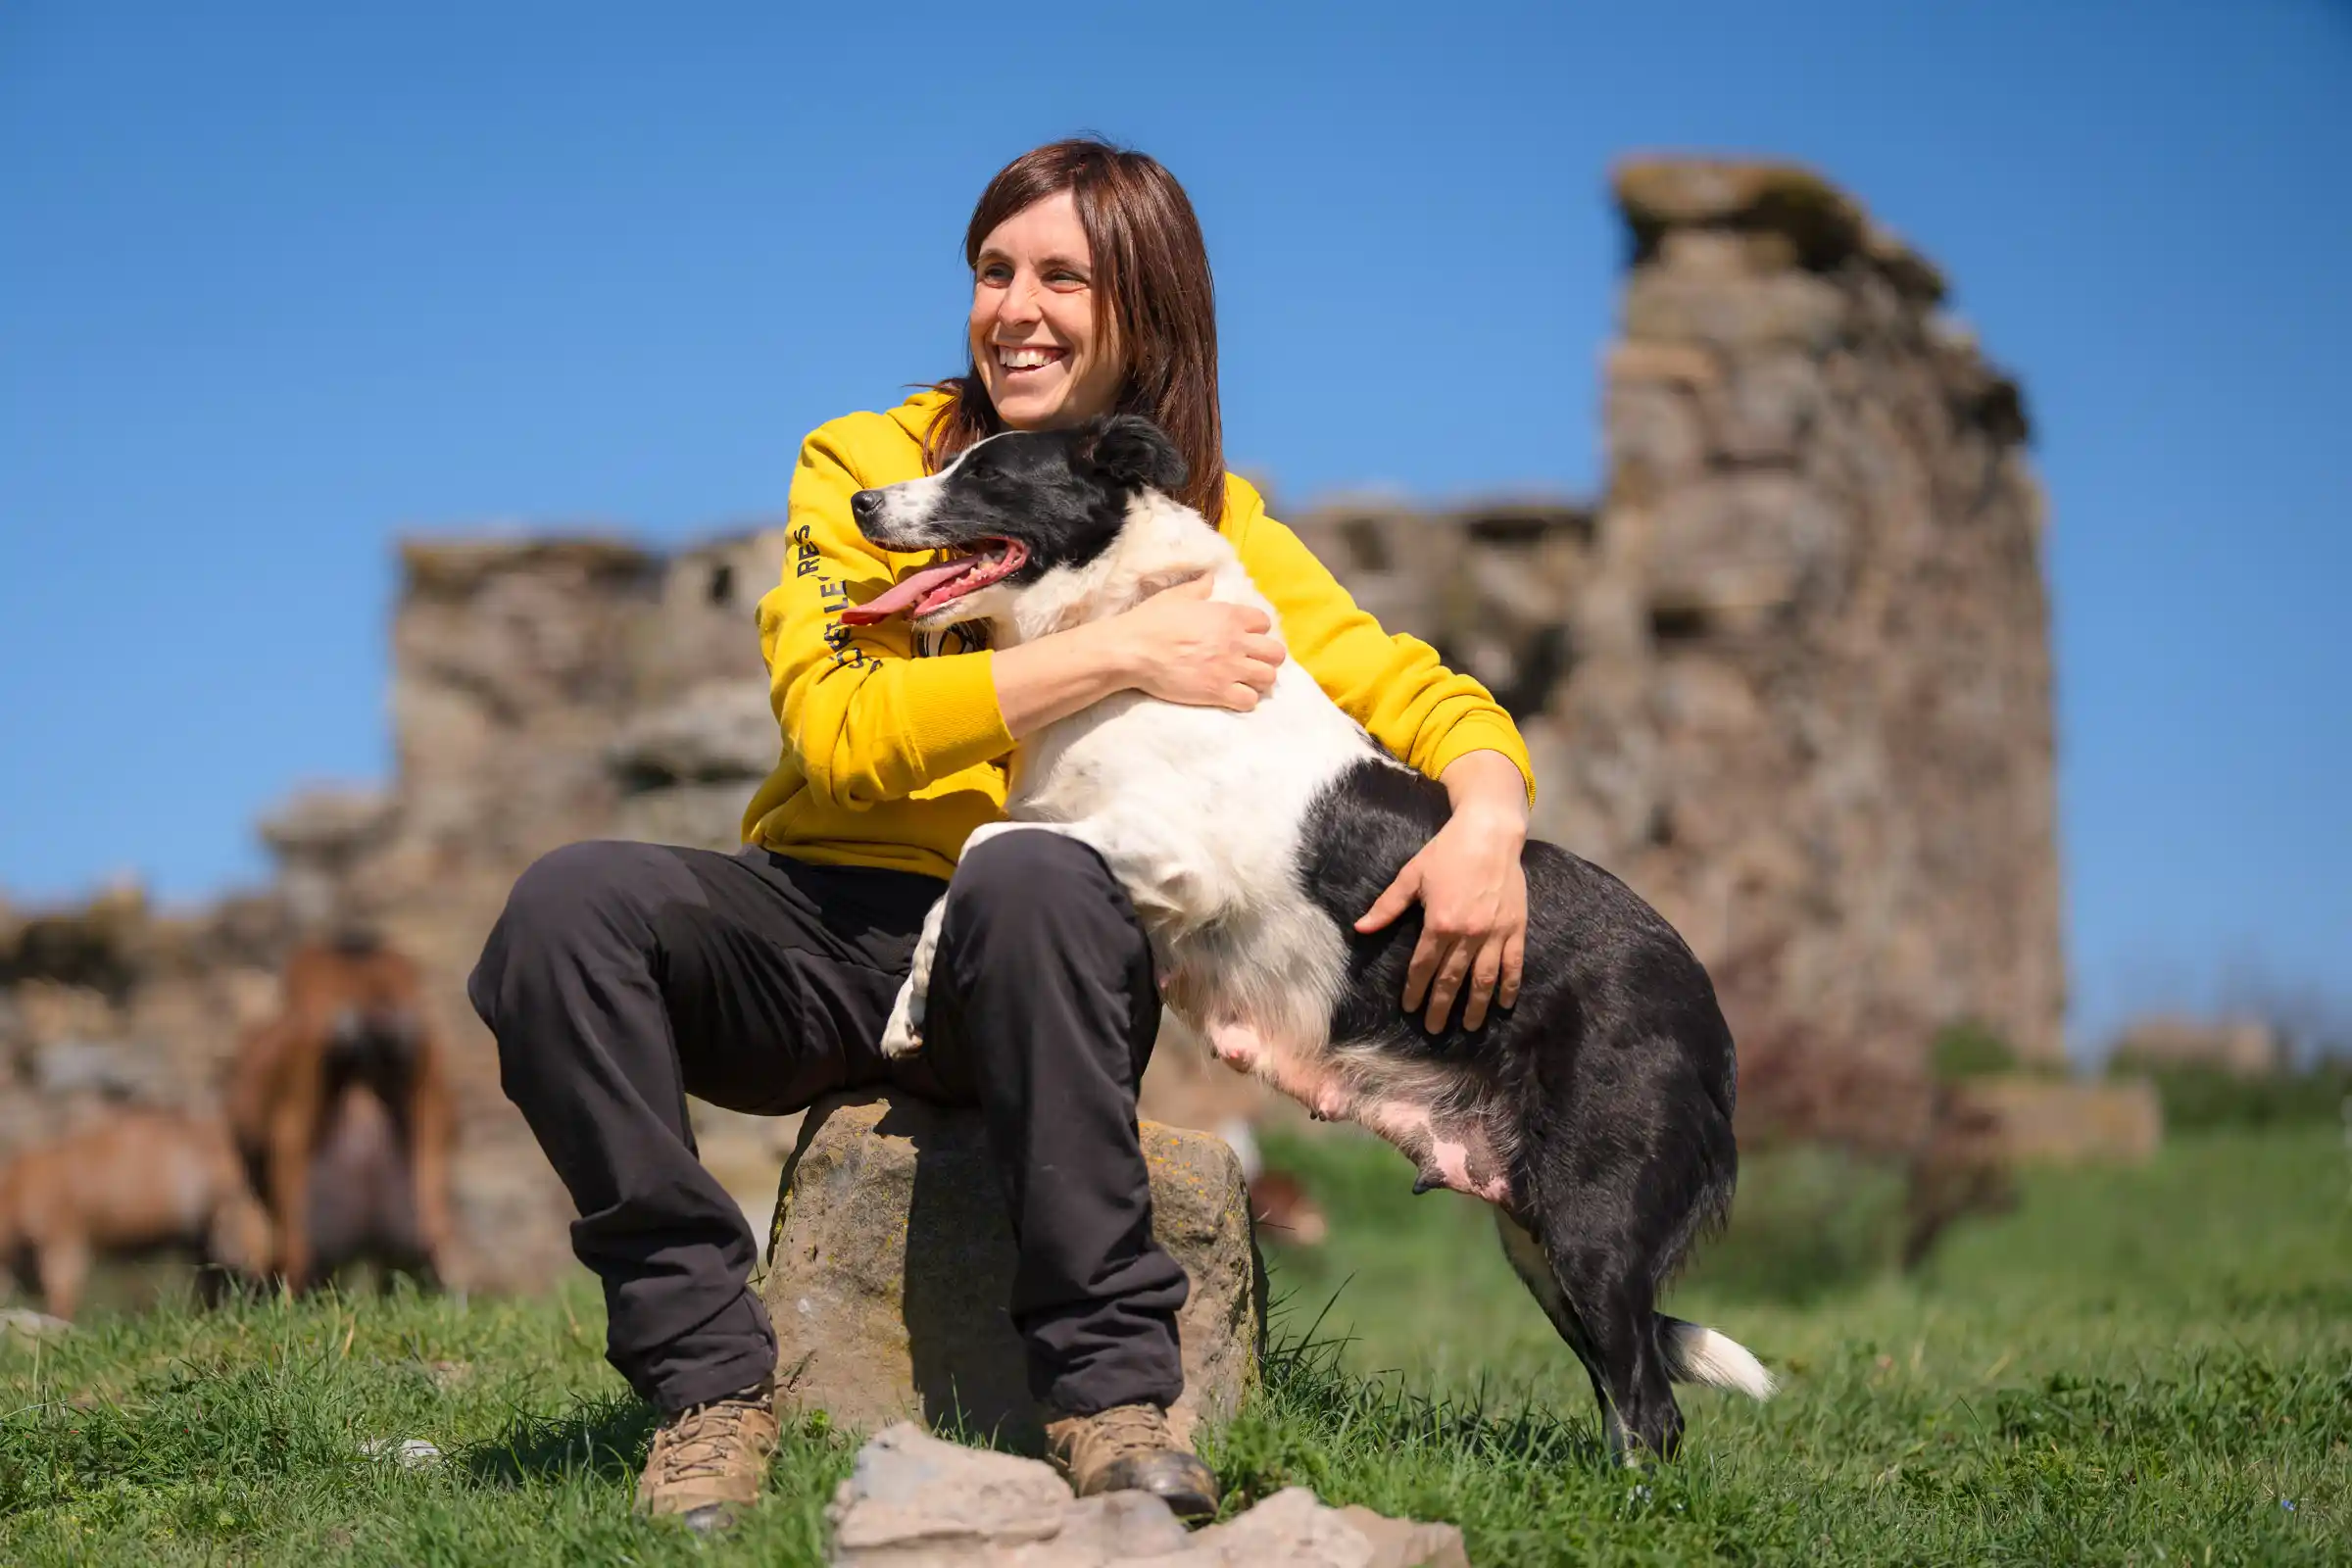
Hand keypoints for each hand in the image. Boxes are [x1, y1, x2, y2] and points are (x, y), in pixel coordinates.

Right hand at [1110, 575, 1285, 710]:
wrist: (1133, 651)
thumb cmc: (1152, 621)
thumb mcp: (1176, 596)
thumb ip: (1199, 588)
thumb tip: (1210, 578)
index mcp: (1229, 616)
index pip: (1265, 622)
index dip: (1257, 630)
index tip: (1245, 637)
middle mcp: (1236, 641)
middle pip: (1276, 653)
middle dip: (1267, 658)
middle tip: (1252, 662)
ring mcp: (1229, 668)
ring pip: (1268, 678)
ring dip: (1259, 680)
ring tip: (1245, 681)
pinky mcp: (1218, 692)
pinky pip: (1250, 701)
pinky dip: (1245, 700)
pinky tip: (1233, 696)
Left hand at [1355, 767, 1528, 1032]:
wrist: (1490, 833)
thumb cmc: (1447, 852)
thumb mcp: (1412, 876)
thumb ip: (1387, 906)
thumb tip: (1361, 928)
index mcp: (1439, 923)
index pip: (1424, 966)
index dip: (1415, 990)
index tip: (1409, 1008)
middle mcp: (1468, 933)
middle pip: (1452, 980)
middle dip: (1441, 1007)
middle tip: (1434, 1029)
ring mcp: (1495, 933)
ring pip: (1484, 979)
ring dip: (1475, 1005)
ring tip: (1468, 1026)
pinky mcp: (1516, 928)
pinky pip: (1513, 964)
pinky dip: (1509, 986)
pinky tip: (1503, 1003)